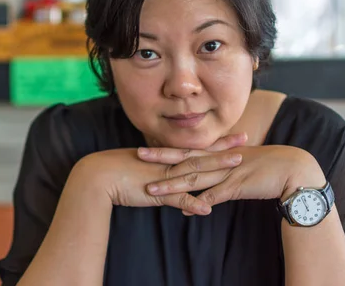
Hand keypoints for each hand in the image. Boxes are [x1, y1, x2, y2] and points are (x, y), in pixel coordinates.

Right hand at [74, 133, 247, 214]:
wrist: (98, 174)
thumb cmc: (117, 170)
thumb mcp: (142, 168)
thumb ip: (157, 170)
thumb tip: (169, 173)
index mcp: (165, 158)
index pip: (195, 149)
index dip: (216, 143)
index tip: (234, 135)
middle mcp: (167, 164)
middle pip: (200, 156)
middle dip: (224, 149)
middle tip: (245, 140)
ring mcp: (163, 177)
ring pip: (194, 172)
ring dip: (216, 169)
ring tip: (237, 166)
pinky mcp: (155, 192)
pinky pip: (175, 198)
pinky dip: (191, 203)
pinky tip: (207, 208)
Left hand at [139, 144, 324, 214]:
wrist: (293, 168)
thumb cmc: (266, 166)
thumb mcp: (239, 164)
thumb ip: (220, 170)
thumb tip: (204, 180)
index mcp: (218, 153)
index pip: (186, 150)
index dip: (165, 148)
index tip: (146, 146)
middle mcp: (219, 160)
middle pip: (184, 158)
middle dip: (160, 158)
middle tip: (139, 155)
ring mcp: (227, 172)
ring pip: (195, 177)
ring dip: (173, 184)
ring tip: (153, 189)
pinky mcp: (239, 185)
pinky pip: (217, 195)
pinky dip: (201, 202)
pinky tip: (186, 209)